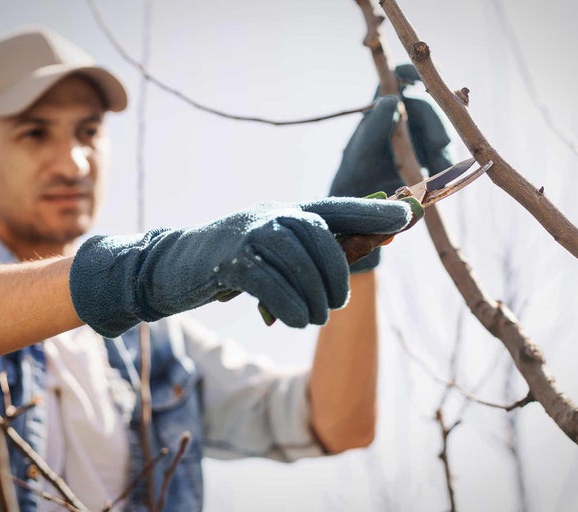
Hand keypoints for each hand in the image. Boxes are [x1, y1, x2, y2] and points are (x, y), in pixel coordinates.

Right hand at [69, 198, 410, 335]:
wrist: (170, 267)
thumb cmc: (227, 265)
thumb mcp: (267, 255)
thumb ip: (300, 259)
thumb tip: (340, 282)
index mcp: (285, 211)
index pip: (336, 207)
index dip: (371, 211)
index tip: (407, 217)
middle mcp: (271, 215)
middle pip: (322, 237)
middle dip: (336, 276)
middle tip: (335, 305)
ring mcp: (249, 233)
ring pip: (299, 260)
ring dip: (315, 297)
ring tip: (314, 318)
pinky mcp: (229, 259)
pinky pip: (272, 281)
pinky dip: (291, 305)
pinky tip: (297, 320)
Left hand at [329, 65, 451, 271]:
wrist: (359, 208)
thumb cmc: (354, 175)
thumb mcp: (361, 151)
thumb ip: (374, 125)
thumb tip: (393, 99)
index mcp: (385, 109)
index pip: (400, 78)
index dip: (412, 70)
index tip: (418, 76)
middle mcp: (406, 118)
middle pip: (430, 105)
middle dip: (437, 122)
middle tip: (439, 145)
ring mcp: (420, 137)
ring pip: (442, 130)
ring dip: (444, 145)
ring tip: (440, 166)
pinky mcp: (431, 158)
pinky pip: (446, 153)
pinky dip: (447, 161)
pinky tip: (443, 172)